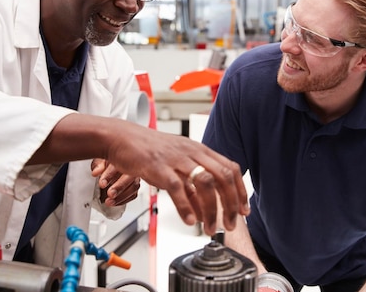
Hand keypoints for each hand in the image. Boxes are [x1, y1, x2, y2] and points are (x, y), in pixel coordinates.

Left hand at [91, 159, 140, 206]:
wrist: (114, 162)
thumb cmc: (109, 160)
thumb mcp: (101, 161)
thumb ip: (98, 166)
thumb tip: (96, 172)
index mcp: (123, 157)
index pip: (119, 165)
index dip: (109, 175)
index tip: (102, 183)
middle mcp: (132, 166)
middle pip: (130, 176)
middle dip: (119, 186)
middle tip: (110, 193)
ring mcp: (135, 176)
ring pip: (134, 187)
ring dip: (121, 196)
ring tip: (109, 201)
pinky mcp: (135, 186)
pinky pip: (133, 194)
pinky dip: (124, 200)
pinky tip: (114, 202)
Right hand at [106, 121, 249, 235]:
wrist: (122, 137)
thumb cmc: (148, 150)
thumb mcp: (176, 163)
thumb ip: (191, 185)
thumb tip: (204, 210)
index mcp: (199, 149)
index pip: (230, 168)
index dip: (240, 191)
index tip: (244, 210)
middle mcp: (191, 152)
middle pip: (223, 177)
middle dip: (231, 204)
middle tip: (230, 224)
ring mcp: (176, 158)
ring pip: (204, 183)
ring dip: (212, 209)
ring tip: (210, 227)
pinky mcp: (158, 167)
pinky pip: (178, 187)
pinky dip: (186, 207)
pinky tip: (190, 220)